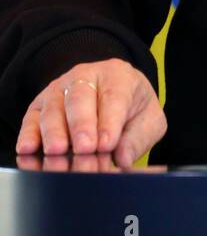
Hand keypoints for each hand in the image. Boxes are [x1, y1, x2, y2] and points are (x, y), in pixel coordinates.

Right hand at [15, 58, 166, 167]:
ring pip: (53, 108)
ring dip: (54, 133)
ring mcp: (59, 89)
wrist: (112, 94)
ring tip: (58, 153)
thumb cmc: (132, 109)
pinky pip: (31, 118)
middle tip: (84, 149)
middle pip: (80, 98)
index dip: (110, 122)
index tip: (107, 145)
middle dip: (81, 125)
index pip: (114, 96)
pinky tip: (27, 150)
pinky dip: (28, 134)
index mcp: (118, 76)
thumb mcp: (148, 120)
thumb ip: (139, 137)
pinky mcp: (39, 105)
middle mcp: (86, 77)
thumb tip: (123, 158)